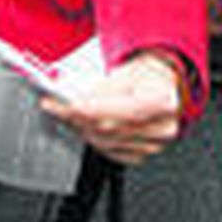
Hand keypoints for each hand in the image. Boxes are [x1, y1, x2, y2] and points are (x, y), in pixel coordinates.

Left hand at [42, 50, 184, 165]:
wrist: (166, 86)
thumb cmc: (150, 74)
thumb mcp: (129, 68)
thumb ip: (103, 84)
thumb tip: (73, 93)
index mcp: (162, 101)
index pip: (116, 110)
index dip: (86, 109)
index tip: (62, 103)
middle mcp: (162, 126)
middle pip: (107, 128)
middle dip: (75, 117)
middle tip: (55, 106)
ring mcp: (154, 144)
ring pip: (105, 142)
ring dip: (80, 128)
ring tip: (65, 114)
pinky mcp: (144, 153)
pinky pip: (110, 152)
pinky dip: (92, 139)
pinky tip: (82, 126)